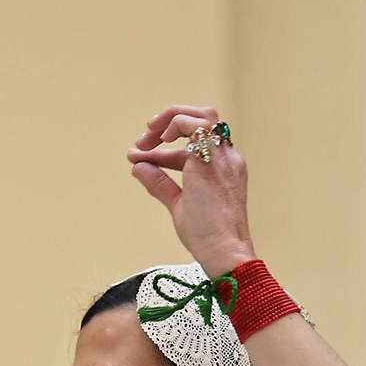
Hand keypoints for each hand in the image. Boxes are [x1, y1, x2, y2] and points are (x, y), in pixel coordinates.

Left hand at [127, 104, 254, 276]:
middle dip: (169, 122)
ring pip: (202, 116)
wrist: (223, 249)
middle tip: (143, 139)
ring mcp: (223, 157)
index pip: (194, 146)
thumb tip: (138, 168)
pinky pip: (194, 124)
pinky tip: (157, 141)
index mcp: (222, 169)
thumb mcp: (178, 204)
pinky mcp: (212, 159)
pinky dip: (173, 126)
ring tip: (146, 135)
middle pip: (202, 120)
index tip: (140, 157)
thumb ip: (160, 184)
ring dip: (170, 119)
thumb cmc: (207, 235)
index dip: (163, 151)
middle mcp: (226, 158)